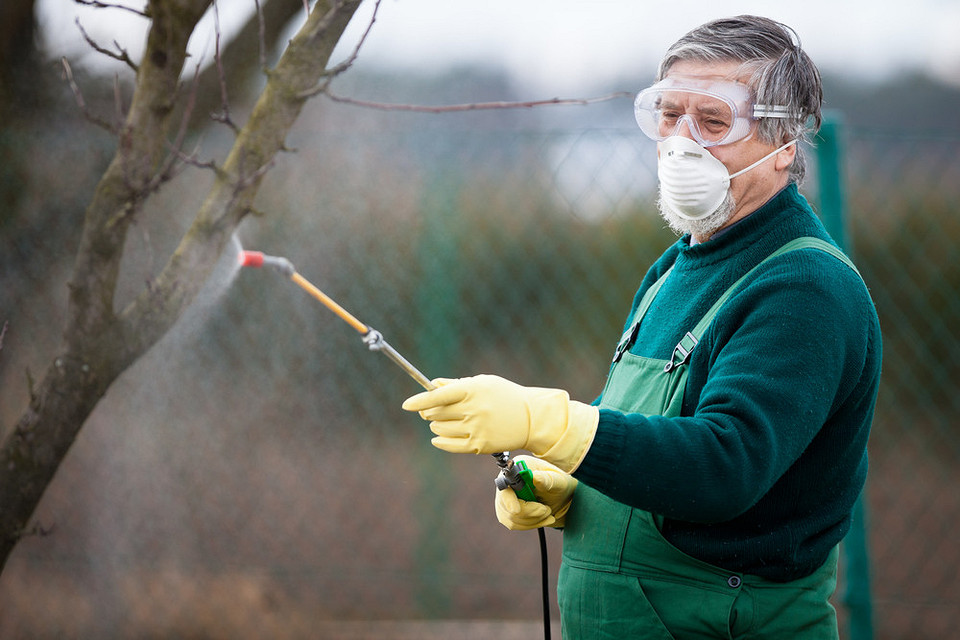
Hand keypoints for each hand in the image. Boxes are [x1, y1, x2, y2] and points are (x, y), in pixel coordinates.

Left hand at [402, 374, 598, 471]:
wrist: (531, 418)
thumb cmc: (504, 396)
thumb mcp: (483, 383)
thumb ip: (456, 384)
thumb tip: (432, 385)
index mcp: (473, 390)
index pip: (438, 396)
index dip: (419, 400)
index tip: (407, 405)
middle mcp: (473, 410)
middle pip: (436, 413)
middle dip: (429, 411)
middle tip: (432, 410)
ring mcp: (476, 429)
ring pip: (440, 429)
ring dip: (436, 425)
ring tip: (446, 421)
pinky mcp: (479, 446)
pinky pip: (449, 445)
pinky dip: (440, 441)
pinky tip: (437, 437)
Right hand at [495, 456, 577, 529]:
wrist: (560, 495)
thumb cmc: (558, 484)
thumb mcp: (558, 480)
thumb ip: (547, 479)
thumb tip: (535, 477)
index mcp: (517, 469)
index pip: (506, 486)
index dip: (509, 500)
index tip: (517, 511)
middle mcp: (506, 482)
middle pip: (506, 505)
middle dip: (530, 512)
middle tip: (547, 510)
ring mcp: (504, 498)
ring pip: (511, 518)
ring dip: (533, 520)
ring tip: (548, 512)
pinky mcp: (506, 511)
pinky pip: (513, 524)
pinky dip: (531, 524)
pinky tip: (543, 519)